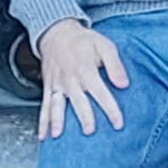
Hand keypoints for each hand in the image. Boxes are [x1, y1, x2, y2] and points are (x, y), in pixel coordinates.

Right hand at [38, 17, 129, 136]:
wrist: (57, 32)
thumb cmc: (83, 41)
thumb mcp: (104, 45)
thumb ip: (115, 65)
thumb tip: (124, 84)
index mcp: (87, 70)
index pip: (101, 92)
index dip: (110, 109)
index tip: (118, 123)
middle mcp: (71, 79)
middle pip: (78, 101)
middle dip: (84, 116)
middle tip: (89, 131)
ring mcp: (58, 84)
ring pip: (57, 104)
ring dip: (57, 120)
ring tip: (58, 134)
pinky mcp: (49, 87)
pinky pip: (44, 105)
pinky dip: (42, 121)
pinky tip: (43, 135)